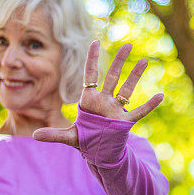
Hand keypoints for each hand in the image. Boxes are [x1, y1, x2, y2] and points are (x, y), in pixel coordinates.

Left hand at [32, 41, 163, 146]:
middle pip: (112, 76)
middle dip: (119, 61)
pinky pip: (139, 111)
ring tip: (145, 61)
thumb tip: (34, 135)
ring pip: (127, 89)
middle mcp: (104, 101)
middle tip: (127, 44)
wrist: (99, 152)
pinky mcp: (125, 121)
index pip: (91, 75)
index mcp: (90, 100)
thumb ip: (53, 135)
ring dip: (136, 75)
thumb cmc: (85, 140)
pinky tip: (160, 95)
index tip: (95, 41)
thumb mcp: (69, 137)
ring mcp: (116, 110)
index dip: (92, 59)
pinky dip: (150, 105)